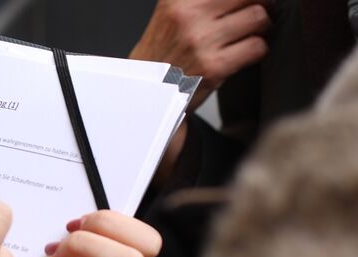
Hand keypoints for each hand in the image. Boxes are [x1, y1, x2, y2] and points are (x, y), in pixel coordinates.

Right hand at [131, 0, 271, 111]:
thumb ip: (200, 1)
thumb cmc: (163, 54)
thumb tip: (238, 0)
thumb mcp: (172, 13)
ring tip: (252, 33)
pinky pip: (257, 47)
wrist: (147, 93)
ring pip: (258, 17)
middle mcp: (188, 15)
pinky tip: (245, 53)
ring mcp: (201, 41)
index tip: (248, 2)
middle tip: (259, 11)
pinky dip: (257, 50)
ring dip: (262, 27)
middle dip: (261, 3)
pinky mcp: (213, 66)